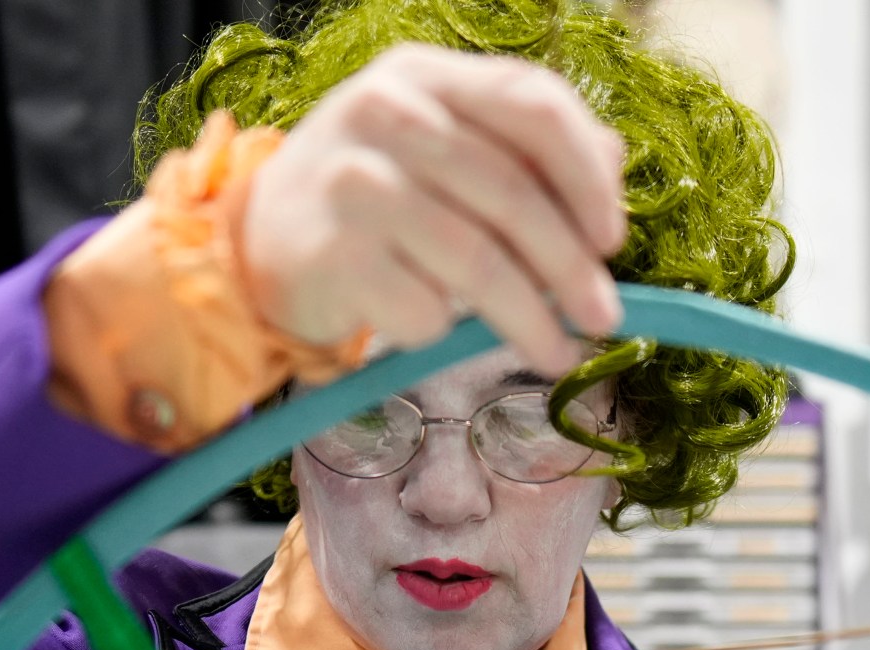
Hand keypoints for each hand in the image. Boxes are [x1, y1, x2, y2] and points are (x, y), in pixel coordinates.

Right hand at [240, 44, 626, 376]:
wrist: (257, 240)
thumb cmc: (371, 195)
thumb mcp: (441, 145)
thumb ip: (522, 147)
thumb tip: (612, 170)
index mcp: (427, 75)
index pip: (533, 105)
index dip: (587, 175)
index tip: (612, 240)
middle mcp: (386, 113)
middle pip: (511, 193)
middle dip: (570, 267)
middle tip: (603, 319)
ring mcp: (353, 182)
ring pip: (475, 260)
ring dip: (530, 319)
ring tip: (558, 352)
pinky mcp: (330, 254)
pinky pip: (421, 308)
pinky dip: (443, 330)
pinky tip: (438, 332)